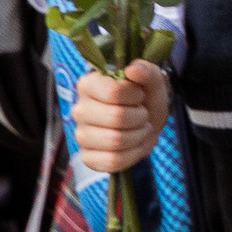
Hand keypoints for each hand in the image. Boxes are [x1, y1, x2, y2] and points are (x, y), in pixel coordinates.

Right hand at [68, 59, 167, 176]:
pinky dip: (133, 155)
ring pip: (116, 141)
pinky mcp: (88, 157)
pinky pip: (113, 161)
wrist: (148, 123)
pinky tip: (135, 145)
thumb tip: (133, 70)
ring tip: (139, 129)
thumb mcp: (152, 81)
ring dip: (138, 136)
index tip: (139, 95)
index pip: (114, 92)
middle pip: (116, 117)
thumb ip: (146, 71)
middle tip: (142, 115)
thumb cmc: (145, 99)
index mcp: (89, 85)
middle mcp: (79, 110)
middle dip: (140, 117)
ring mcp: (81, 135)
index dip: (135, 96)